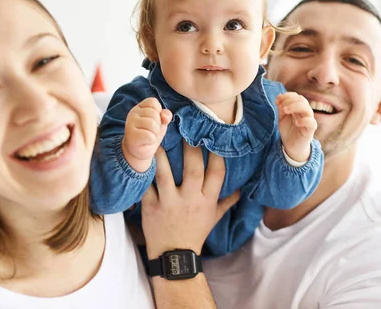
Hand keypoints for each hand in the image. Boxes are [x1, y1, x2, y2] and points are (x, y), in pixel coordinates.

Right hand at [122, 97, 171, 172]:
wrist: (139, 151)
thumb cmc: (149, 134)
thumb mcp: (160, 122)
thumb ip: (165, 116)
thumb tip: (165, 116)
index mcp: (139, 107)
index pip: (153, 102)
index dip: (159, 112)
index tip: (154, 121)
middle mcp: (133, 113)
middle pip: (154, 114)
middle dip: (158, 125)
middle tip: (151, 131)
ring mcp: (130, 124)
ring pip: (152, 124)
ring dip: (155, 133)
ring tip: (149, 136)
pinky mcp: (131, 135)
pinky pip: (150, 136)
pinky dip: (152, 140)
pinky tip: (146, 142)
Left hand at [142, 143, 239, 258]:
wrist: (174, 255)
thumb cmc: (195, 233)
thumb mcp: (214, 218)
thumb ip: (226, 201)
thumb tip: (240, 189)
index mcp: (208, 200)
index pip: (217, 173)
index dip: (217, 154)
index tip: (214, 136)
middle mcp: (191, 199)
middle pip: (194, 169)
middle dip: (192, 147)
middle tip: (187, 126)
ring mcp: (170, 203)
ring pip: (166, 174)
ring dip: (162, 154)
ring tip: (158, 134)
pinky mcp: (151, 207)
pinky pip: (146, 186)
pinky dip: (143, 172)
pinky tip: (140, 156)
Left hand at [276, 92, 316, 162]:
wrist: (291, 146)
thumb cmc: (288, 131)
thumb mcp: (282, 118)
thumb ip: (281, 108)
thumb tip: (278, 97)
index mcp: (298, 108)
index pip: (296, 96)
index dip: (287, 96)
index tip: (277, 100)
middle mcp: (304, 112)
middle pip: (302, 100)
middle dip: (290, 100)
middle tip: (281, 107)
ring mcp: (308, 120)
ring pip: (307, 109)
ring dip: (295, 107)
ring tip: (285, 111)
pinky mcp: (310, 130)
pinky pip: (311, 122)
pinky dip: (304, 120)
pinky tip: (296, 122)